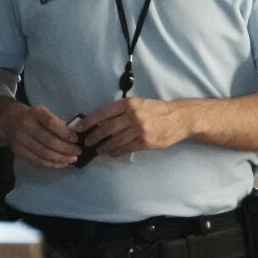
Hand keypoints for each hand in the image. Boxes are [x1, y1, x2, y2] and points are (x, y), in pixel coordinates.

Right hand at [0, 102, 81, 168]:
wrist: (8, 119)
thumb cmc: (33, 117)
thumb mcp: (44, 113)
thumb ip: (58, 123)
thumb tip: (75, 136)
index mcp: (35, 113)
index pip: (51, 123)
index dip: (65, 133)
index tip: (76, 140)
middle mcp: (26, 125)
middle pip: (49, 141)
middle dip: (66, 149)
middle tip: (78, 152)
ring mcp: (20, 139)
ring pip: (43, 153)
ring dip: (61, 158)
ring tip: (72, 159)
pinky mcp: (18, 151)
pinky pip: (37, 161)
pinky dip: (51, 164)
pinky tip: (62, 163)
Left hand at [73, 98, 198, 157]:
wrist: (179, 118)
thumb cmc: (156, 110)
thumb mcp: (138, 104)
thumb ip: (121, 111)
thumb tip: (101, 121)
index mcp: (128, 104)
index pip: (102, 113)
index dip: (88, 122)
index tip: (78, 128)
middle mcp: (132, 116)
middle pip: (106, 129)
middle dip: (93, 137)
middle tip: (86, 143)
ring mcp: (139, 130)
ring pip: (114, 141)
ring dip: (103, 147)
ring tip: (98, 150)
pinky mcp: (145, 142)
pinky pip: (125, 148)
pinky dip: (116, 151)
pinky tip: (112, 153)